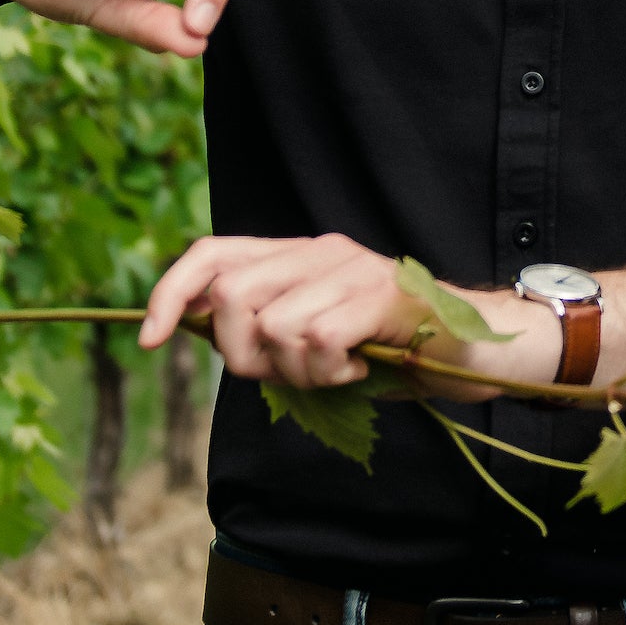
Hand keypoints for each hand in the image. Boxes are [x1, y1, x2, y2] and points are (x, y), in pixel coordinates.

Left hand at [141, 234, 451, 388]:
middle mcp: (319, 250)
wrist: (476, 348)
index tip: (149, 340)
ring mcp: (350, 270)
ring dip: (295, 371)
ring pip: (272, 325)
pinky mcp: (379, 297)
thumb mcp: (315, 337)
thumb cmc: (391, 350)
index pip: (211, 254)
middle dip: (242, 355)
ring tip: (334, 371)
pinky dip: (329, 371)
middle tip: (290, 374)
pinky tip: (357, 367)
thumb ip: (265, 329)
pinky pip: (318, 340)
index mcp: (298, 253)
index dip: (170, 294)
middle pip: (231, 298)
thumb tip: (202, 334)